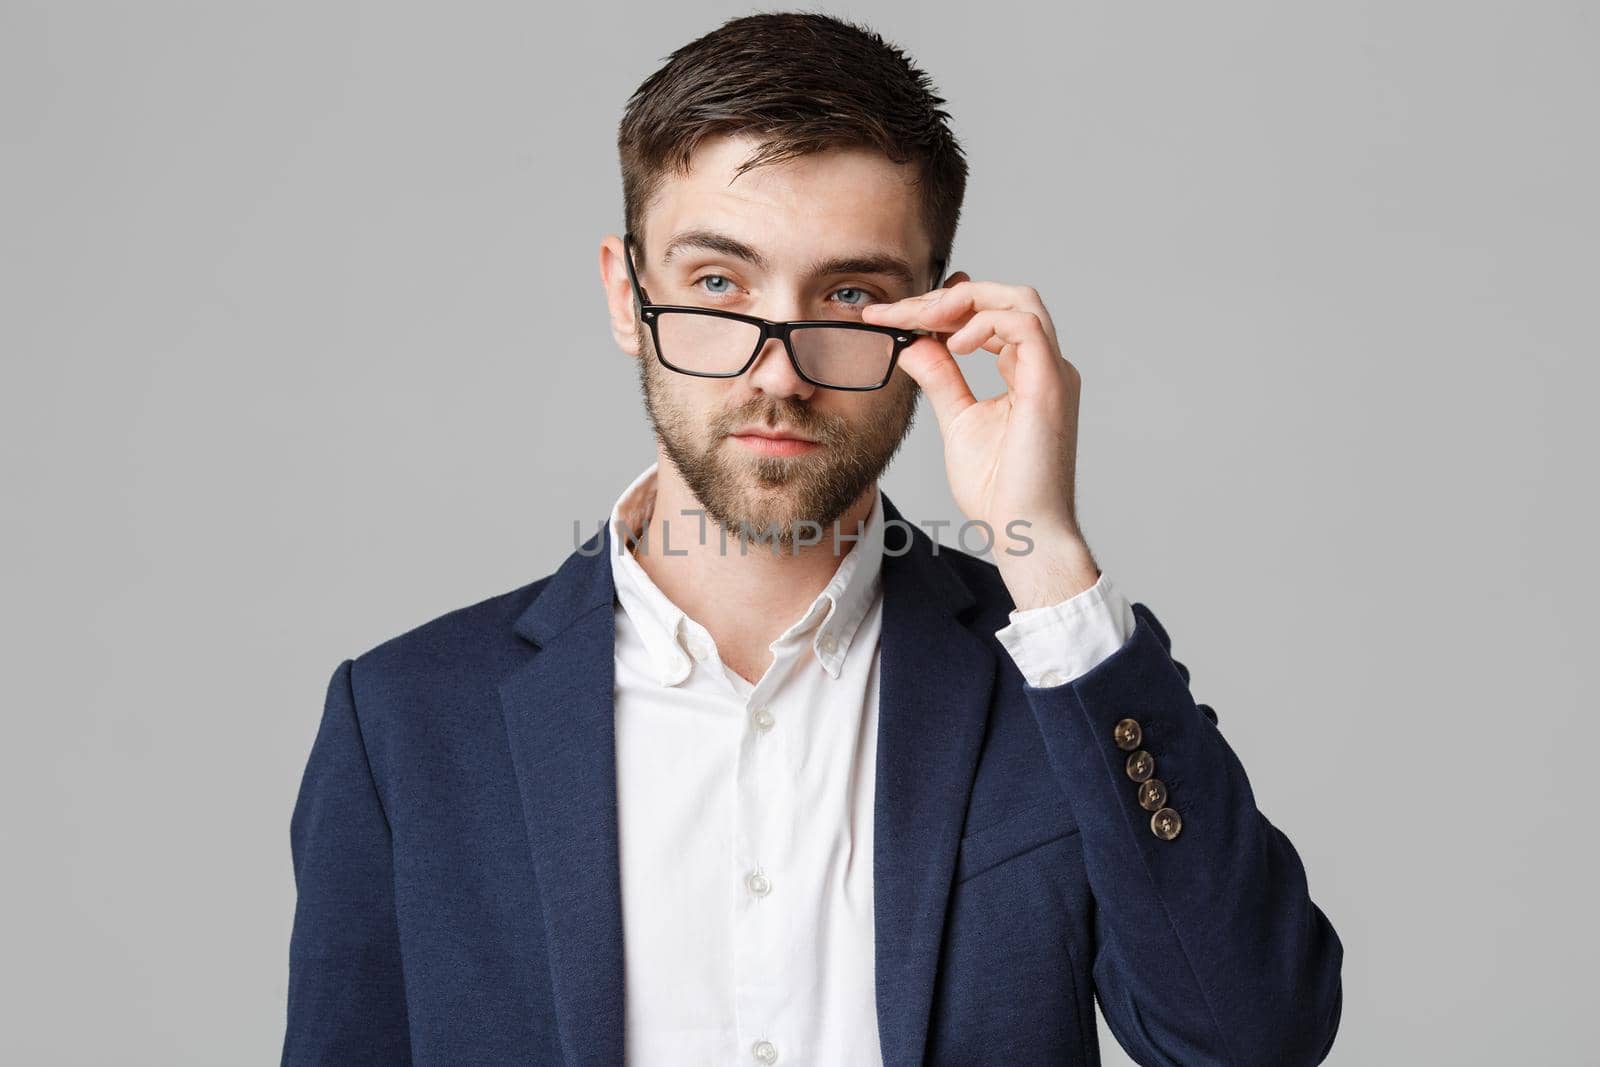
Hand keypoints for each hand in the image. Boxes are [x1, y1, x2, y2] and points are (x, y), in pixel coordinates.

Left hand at [861, 277, 1100, 609]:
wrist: (1021, 530)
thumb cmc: (997, 489)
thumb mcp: (957, 419)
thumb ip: (940, 377)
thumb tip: (911, 344)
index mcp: (1027, 372)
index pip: (990, 316)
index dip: (943, 307)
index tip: (895, 315)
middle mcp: (1045, 365)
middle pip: (1005, 297)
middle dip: (948, 297)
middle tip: (900, 311)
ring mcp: (1052, 372)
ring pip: (1018, 300)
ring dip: (963, 301)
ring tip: (922, 321)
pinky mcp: (1051, 384)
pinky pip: (1023, 326)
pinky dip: (983, 324)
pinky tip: (951, 344)